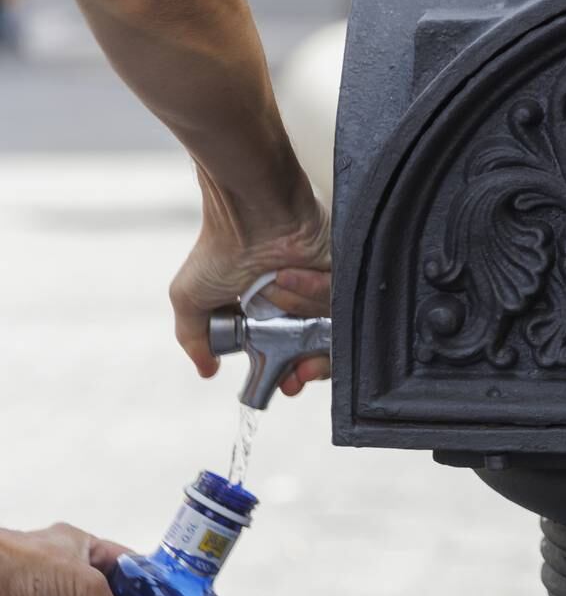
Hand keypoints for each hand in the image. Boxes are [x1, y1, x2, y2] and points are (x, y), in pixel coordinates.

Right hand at [170, 183, 331, 395]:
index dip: (295, 375)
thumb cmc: (220, 248)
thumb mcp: (192, 297)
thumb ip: (196, 338)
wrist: (248, 209)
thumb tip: (206, 371)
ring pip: (329, 324)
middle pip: (323, 351)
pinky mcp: (344, 271)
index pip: (294, 356)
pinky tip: (292, 272)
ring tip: (275, 281)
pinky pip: (340, 298)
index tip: (288, 385)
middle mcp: (301, 306)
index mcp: (271, 316)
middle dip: (312, 367)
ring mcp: (323, 289)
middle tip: (300, 372)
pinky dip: (313, 288)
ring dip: (296, 306)